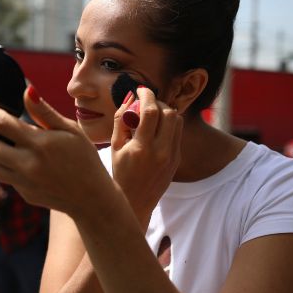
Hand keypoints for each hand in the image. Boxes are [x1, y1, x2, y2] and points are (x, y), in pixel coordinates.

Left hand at [0, 88, 117, 217]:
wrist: (91, 197)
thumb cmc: (84, 158)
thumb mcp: (70, 130)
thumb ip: (45, 111)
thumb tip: (26, 90)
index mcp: (40, 144)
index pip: (2, 122)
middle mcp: (28, 164)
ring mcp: (24, 182)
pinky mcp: (24, 193)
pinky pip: (2, 176)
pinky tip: (3, 153)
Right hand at [110, 86, 182, 228]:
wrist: (136, 202)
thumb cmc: (120, 174)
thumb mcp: (114, 147)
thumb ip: (121, 120)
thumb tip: (129, 99)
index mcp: (142, 148)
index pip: (151, 111)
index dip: (147, 95)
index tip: (141, 90)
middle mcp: (161, 152)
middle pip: (170, 113)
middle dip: (158, 102)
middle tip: (146, 102)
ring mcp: (172, 156)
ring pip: (178, 121)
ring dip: (166, 112)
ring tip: (152, 115)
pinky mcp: (177, 160)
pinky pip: (177, 133)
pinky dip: (168, 125)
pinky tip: (156, 129)